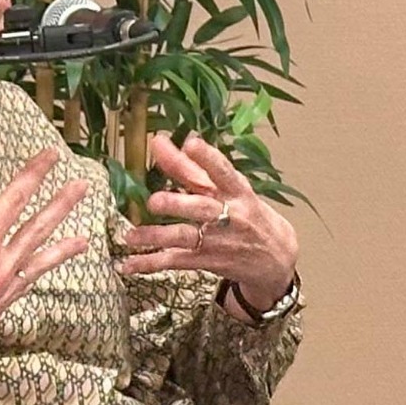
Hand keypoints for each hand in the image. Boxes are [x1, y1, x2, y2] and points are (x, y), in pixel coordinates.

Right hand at [0, 147, 89, 401]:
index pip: (14, 199)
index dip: (34, 174)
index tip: (52, 156)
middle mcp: (1, 266)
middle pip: (37, 228)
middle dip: (61, 205)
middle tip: (83, 187)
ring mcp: (5, 289)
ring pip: (41, 262)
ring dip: (63, 249)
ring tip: (85, 240)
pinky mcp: (1, 308)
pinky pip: (26, 287)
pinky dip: (37, 276)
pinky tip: (43, 272)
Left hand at [120, 132, 299, 313]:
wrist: (276, 259)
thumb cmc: (252, 216)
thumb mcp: (235, 191)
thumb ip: (201, 169)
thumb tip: (178, 140)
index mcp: (237, 192)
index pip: (223, 171)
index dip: (208, 157)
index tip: (192, 143)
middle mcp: (229, 215)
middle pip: (201, 207)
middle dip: (177, 203)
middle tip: (154, 200)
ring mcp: (218, 240)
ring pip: (185, 237)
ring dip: (157, 236)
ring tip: (132, 235)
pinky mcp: (208, 260)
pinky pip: (176, 261)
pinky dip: (151, 263)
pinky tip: (129, 264)